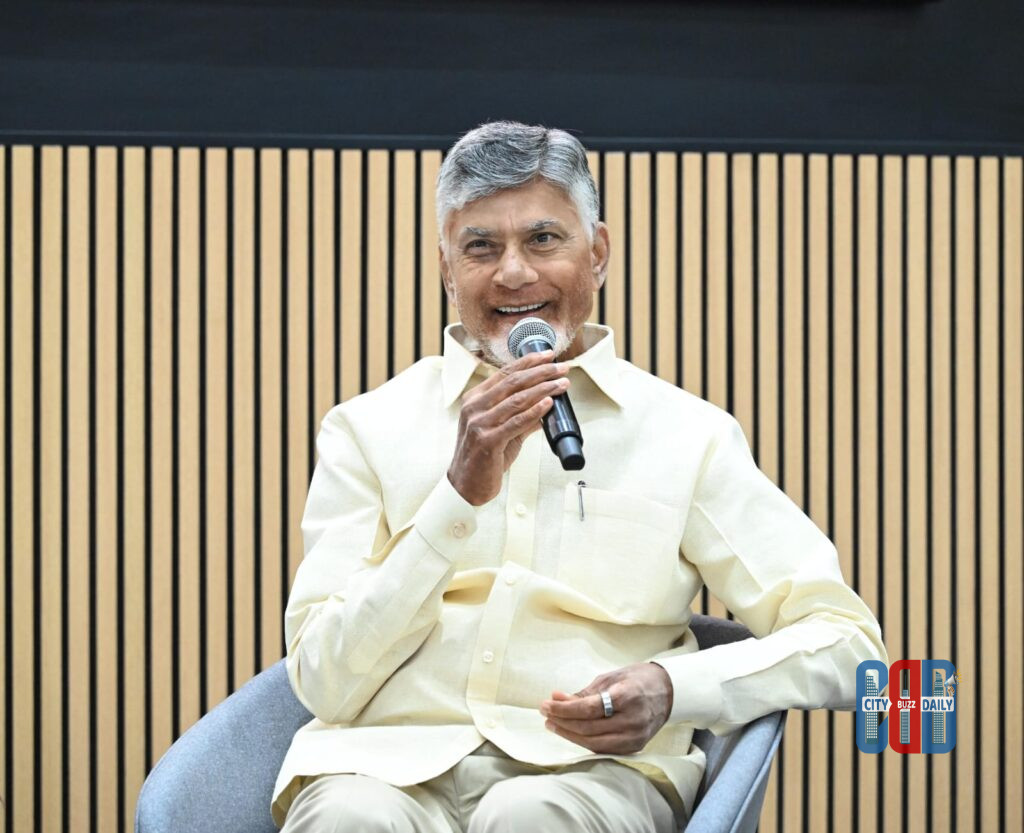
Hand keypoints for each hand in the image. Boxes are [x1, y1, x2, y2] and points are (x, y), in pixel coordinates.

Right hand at [448, 350, 569, 505]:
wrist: (466, 485)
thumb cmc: (483, 458)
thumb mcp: (502, 431)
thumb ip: (522, 417)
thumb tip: (546, 404)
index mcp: (475, 400)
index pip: (505, 373)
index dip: (528, 361)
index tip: (548, 355)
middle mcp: (475, 407)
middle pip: (513, 382)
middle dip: (541, 372)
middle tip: (561, 367)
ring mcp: (479, 423)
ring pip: (517, 399)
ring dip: (544, 389)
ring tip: (561, 384)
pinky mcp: (488, 440)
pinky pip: (516, 422)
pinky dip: (534, 411)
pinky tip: (548, 403)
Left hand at [540, 663, 673, 754]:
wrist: (667, 692)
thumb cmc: (636, 680)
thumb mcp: (610, 678)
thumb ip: (584, 692)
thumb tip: (556, 698)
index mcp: (627, 696)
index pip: (588, 708)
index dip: (564, 708)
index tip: (546, 703)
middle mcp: (633, 720)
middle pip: (589, 728)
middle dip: (562, 721)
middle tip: (545, 712)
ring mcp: (635, 737)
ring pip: (594, 743)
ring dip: (569, 734)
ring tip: (553, 724)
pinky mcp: (635, 747)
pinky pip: (604, 749)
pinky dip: (584, 742)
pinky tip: (571, 733)